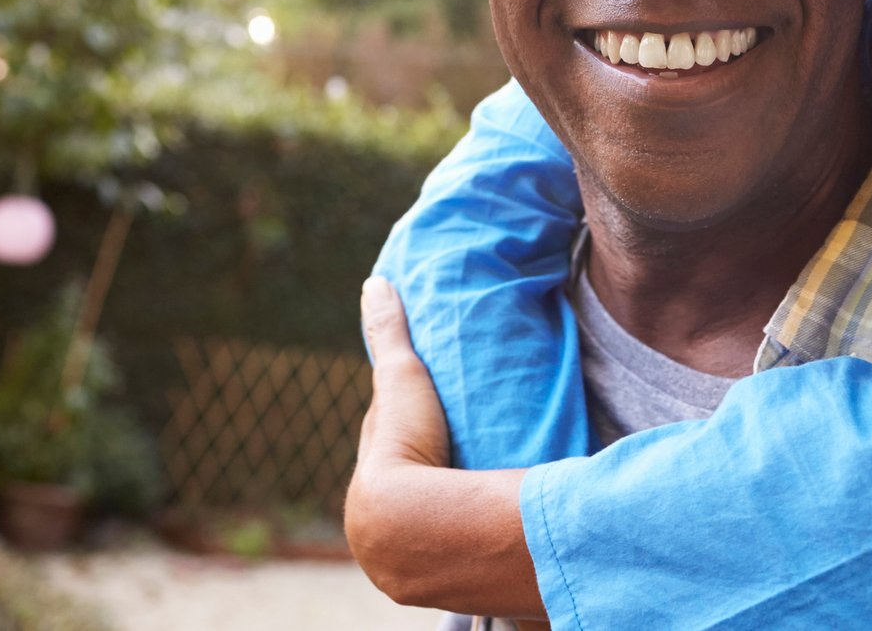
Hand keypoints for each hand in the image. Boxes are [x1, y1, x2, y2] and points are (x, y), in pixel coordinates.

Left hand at [345, 278, 545, 620]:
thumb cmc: (407, 451)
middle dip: (428, 475)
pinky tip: (503, 532)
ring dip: (454, 514)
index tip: (435, 420)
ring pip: (436, 531)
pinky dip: (480, 542)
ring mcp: (415, 570)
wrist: (423, 529)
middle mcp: (381, 539)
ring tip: (491, 492)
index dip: (410, 432)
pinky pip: (468, 557)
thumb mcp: (403, 383)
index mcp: (368, 492)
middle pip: (409, 495)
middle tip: (464, 453)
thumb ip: (390, 336)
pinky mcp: (459, 588)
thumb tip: (376, 282)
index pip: (389, 454)